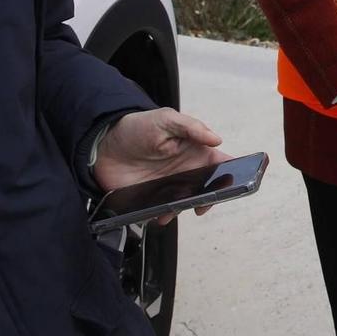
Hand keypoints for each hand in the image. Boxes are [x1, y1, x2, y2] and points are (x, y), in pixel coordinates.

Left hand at [95, 109, 224, 220]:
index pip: (220, 163)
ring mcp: (169, 186)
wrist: (102, 145)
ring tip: (171, 212)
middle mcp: (186, 170)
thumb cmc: (136, 127)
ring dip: (183, 210)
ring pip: (186, 203)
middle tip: (201, 206)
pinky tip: (157, 215)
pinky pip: (163, 210)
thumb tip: (217, 140)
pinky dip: (163, 215)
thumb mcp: (165, 120)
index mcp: (195, 151)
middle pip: (207, 189)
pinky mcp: (151, 198)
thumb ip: (192, 127)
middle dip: (209, 199)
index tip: (233, 183)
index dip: (231, 173)